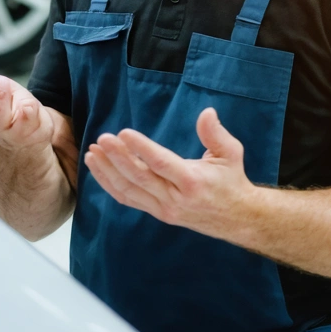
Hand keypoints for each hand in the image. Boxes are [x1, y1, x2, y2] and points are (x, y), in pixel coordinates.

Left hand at [84, 107, 254, 238]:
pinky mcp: (157, 213)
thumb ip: (215, 134)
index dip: (141, 148)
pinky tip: (99, 170)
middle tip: (102, 139)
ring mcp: (164, 209)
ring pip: (129, 191)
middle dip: (117, 158)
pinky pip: (129, 200)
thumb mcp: (231, 154)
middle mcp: (175, 199)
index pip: (161, 164)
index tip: (123, 133)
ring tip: (93, 153)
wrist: (237, 219)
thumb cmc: (232, 181)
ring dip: (108, 172)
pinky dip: (110, 185)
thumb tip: (206, 112)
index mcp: (193, 182)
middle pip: (140, 178)